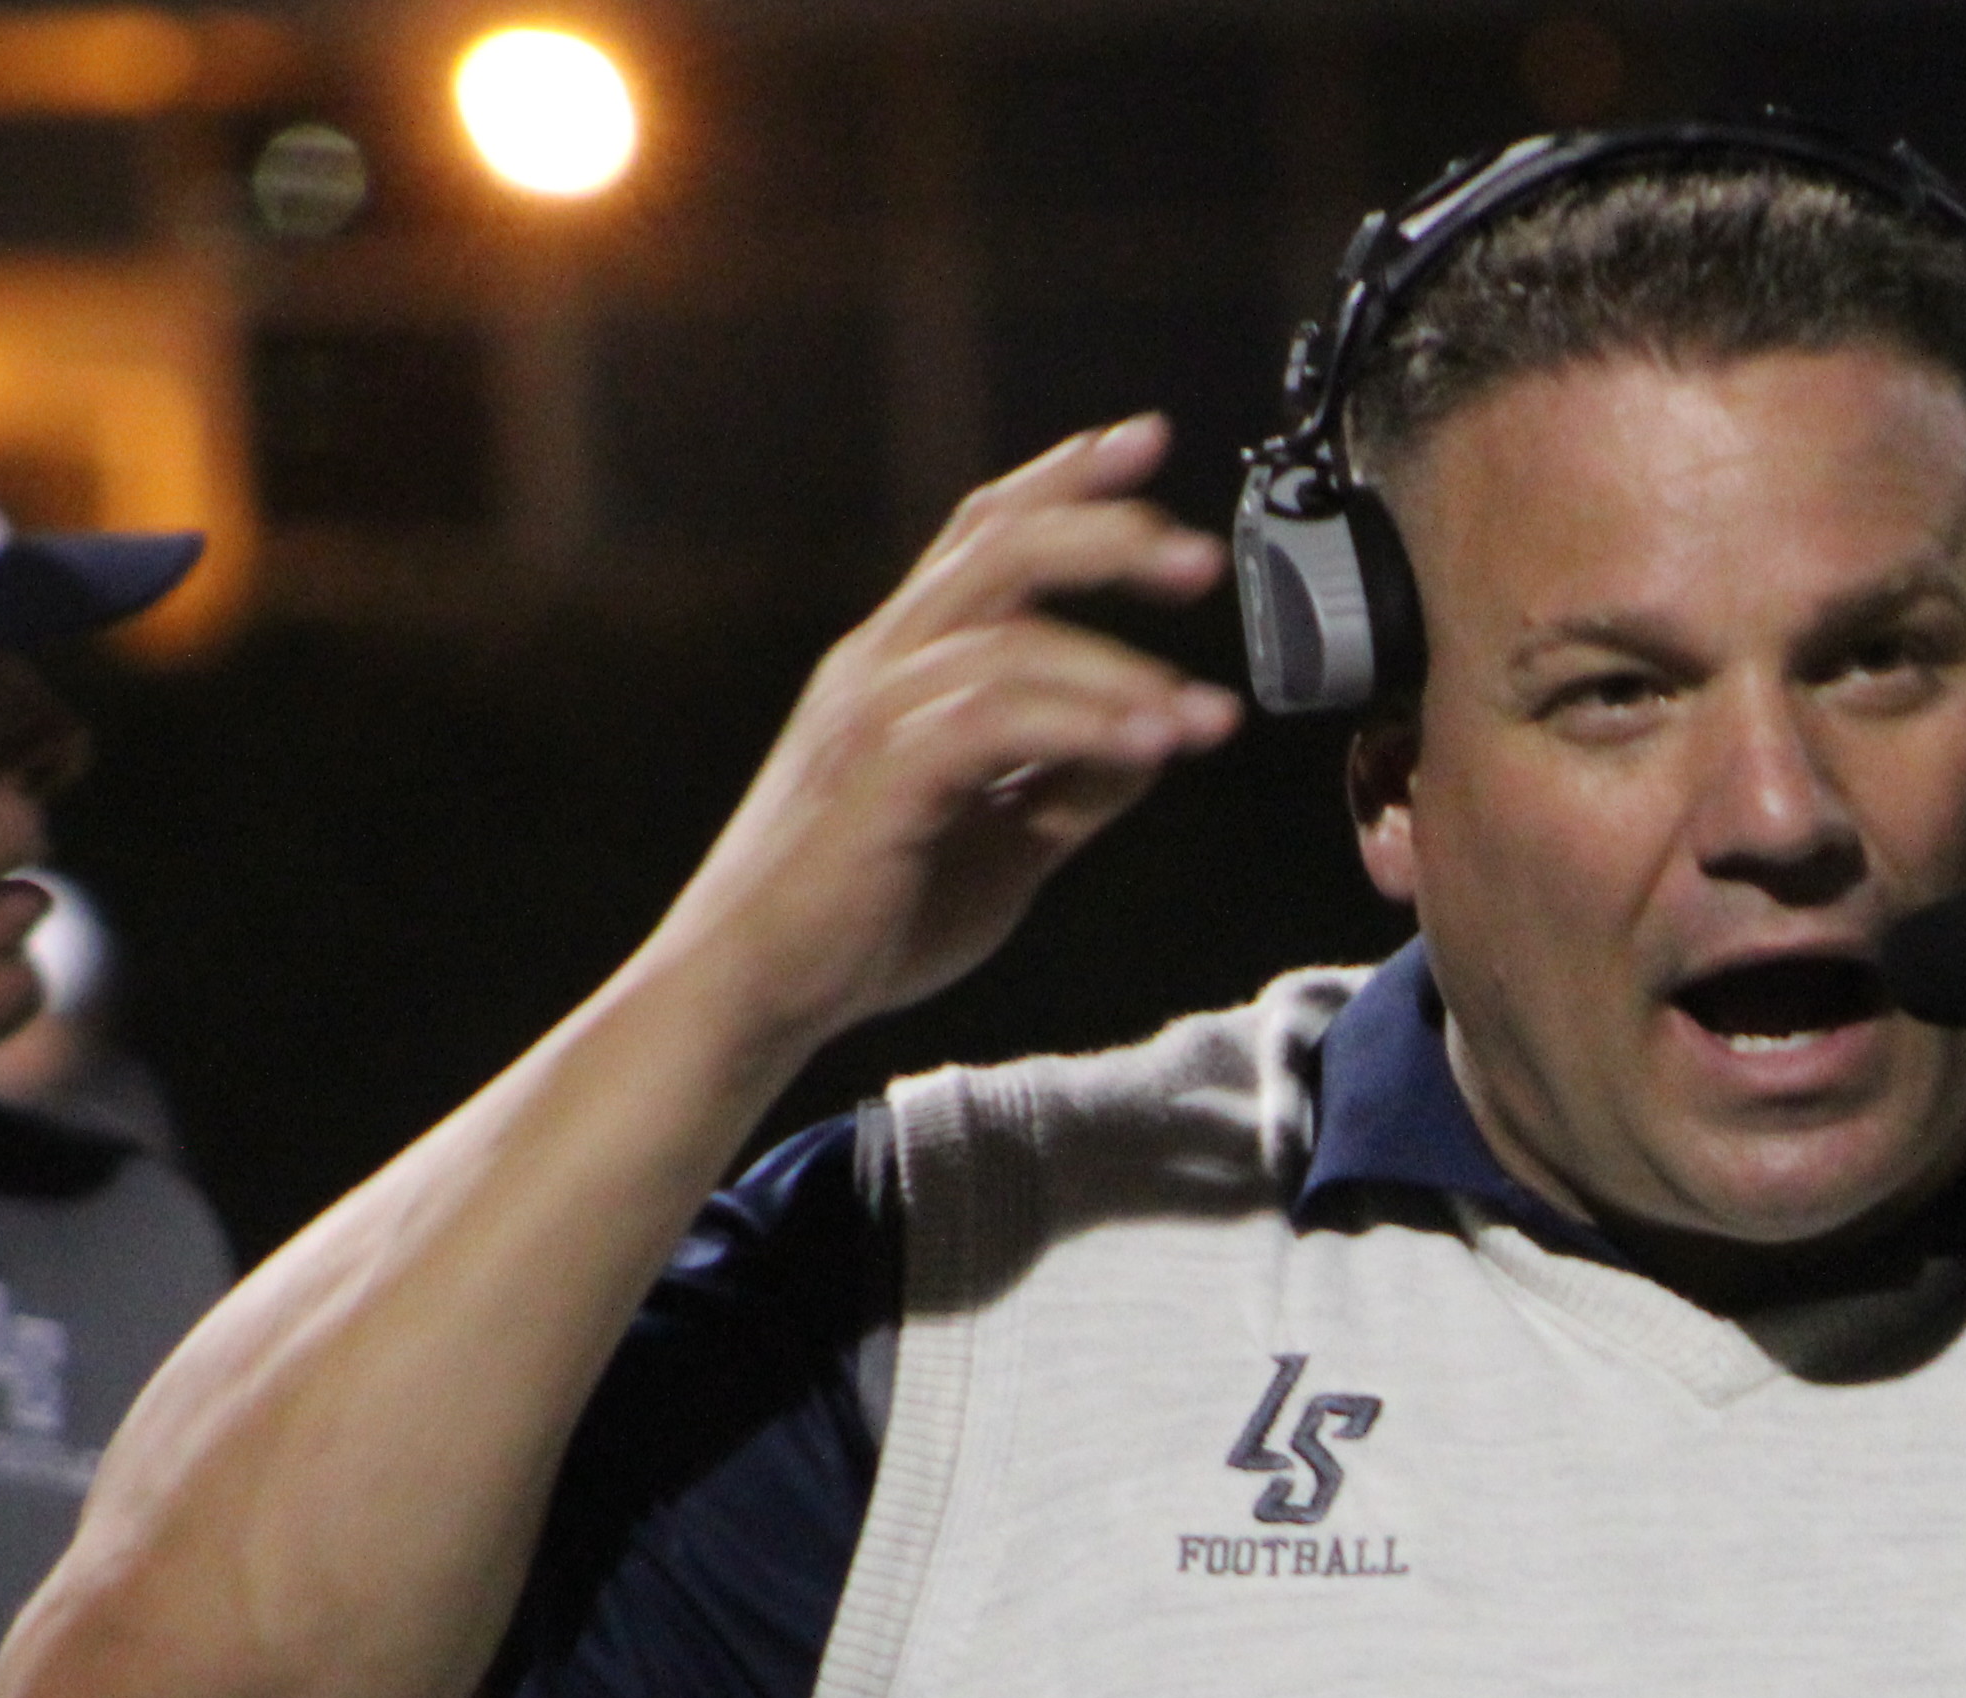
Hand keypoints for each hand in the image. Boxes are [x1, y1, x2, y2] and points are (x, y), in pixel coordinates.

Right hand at [641, 416, 1242, 1064]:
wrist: (760, 990)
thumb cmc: (867, 917)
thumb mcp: (1004, 842)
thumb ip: (1072, 784)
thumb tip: (1157, 738)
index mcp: (902, 665)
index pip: (983, 535)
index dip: (1064, 479)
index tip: (1148, 439)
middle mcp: (880, 666)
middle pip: (997, 547)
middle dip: (1106, 535)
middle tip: (1203, 561)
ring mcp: (870, 715)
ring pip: (1007, 637)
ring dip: (1123, 671)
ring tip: (1205, 717)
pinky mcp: (878, 778)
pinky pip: (992, 722)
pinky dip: (1084, 727)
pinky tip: (1153, 751)